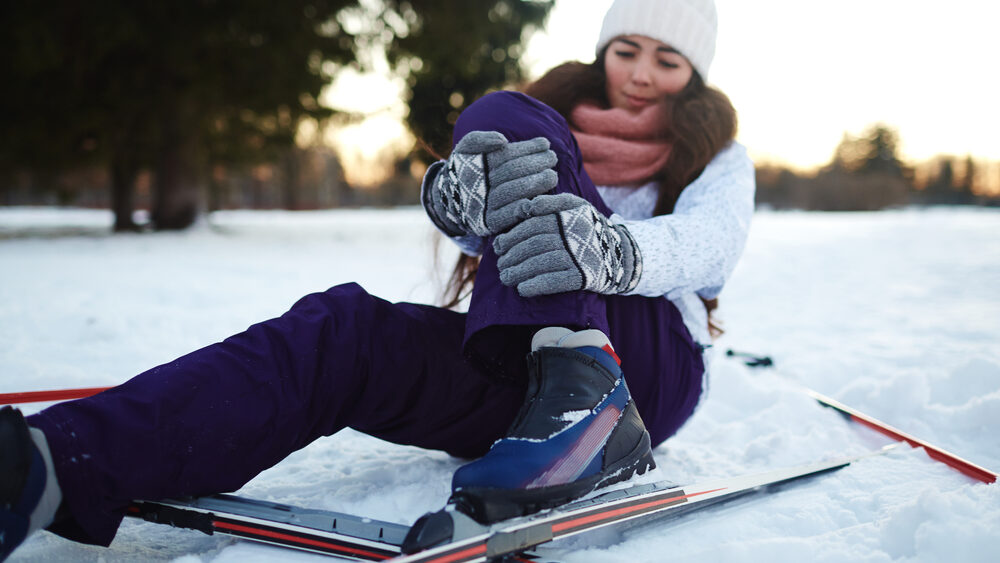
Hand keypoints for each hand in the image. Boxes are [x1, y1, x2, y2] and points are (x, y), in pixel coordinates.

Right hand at [421, 131, 557, 236]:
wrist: (453, 199)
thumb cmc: (467, 168)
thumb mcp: (467, 148)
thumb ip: (480, 140)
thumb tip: (502, 141)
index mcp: (474, 165)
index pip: (504, 155)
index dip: (527, 148)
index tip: (545, 143)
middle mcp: (477, 185)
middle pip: (510, 172)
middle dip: (534, 164)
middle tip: (553, 158)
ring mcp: (483, 205)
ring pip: (511, 193)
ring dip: (534, 184)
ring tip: (553, 176)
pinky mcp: (490, 223)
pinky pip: (509, 216)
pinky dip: (525, 208)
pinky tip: (542, 199)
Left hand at [493, 194, 641, 296]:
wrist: (621, 254)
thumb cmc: (589, 228)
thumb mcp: (576, 206)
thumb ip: (552, 203)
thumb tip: (527, 207)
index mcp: (568, 216)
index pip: (532, 225)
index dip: (512, 236)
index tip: (498, 246)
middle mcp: (573, 234)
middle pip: (534, 244)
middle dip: (512, 256)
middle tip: (500, 265)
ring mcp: (578, 256)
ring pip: (541, 263)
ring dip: (519, 272)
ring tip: (506, 278)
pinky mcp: (583, 276)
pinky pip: (555, 282)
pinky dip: (536, 285)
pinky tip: (522, 290)